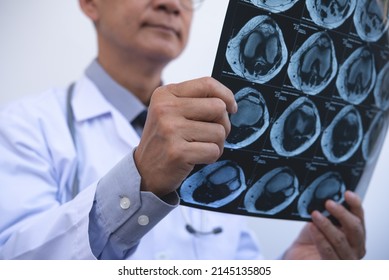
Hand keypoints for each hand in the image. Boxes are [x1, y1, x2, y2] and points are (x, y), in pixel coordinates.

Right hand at [134, 77, 236, 196]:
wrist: (144, 171)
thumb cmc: (165, 140)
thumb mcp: (170, 112)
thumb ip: (194, 101)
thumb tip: (229, 102)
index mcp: (165, 94)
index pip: (206, 84)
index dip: (226, 95)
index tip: (231, 107)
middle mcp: (166, 109)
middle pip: (218, 107)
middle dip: (223, 123)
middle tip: (211, 134)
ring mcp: (170, 130)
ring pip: (219, 131)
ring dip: (216, 143)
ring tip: (200, 147)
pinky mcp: (178, 152)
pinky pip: (214, 151)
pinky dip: (210, 157)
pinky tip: (196, 158)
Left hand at [283, 191, 365, 258]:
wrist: (300, 255)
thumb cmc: (313, 238)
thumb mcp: (320, 221)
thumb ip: (326, 212)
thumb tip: (326, 198)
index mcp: (355, 233)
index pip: (359, 216)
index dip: (355, 204)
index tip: (347, 194)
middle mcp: (355, 247)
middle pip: (354, 228)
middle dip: (341, 213)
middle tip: (328, 203)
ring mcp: (346, 258)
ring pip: (340, 240)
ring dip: (326, 225)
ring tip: (315, 214)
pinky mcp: (334, 265)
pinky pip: (328, 251)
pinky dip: (320, 237)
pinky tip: (312, 227)